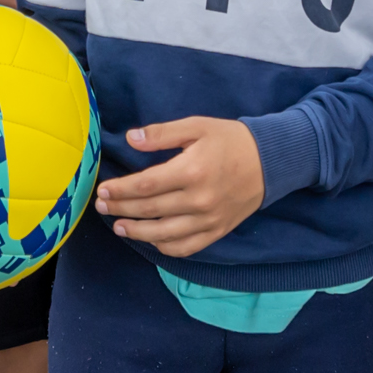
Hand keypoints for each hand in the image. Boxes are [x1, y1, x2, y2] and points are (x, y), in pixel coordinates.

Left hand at [95, 118, 266, 257]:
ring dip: (137, 232)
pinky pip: (186, 247)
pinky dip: (165, 246)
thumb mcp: (196, 126)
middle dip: (121, 209)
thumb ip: (162, 133)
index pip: (145, 185)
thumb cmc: (230, 140)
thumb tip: (131, 139)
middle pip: (150, 210)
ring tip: (119, 227)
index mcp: (191, 171)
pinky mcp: (217, 231)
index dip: (120, 190)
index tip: (103, 190)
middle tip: (101, 207)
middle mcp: (198, 200)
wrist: (271, 161)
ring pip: (164, 233)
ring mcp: (208, 220)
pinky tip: (151, 239)